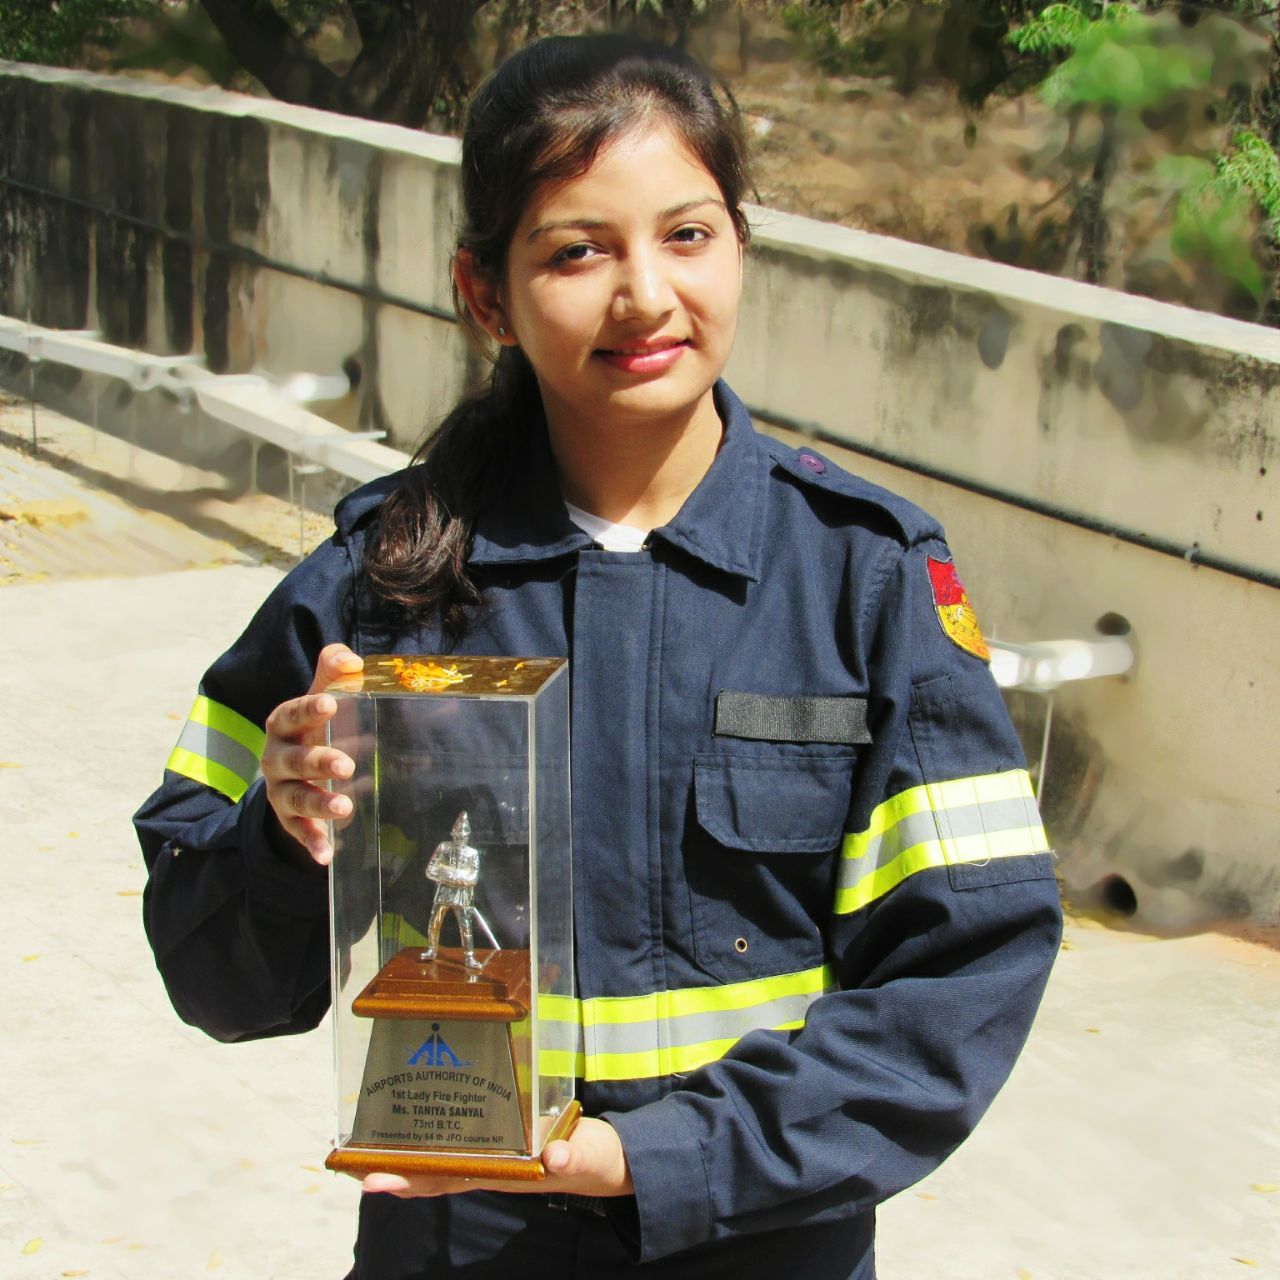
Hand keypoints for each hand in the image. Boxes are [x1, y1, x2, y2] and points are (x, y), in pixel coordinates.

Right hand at [261, 643, 363, 864]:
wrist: (297, 770)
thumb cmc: (317, 726)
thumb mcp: (323, 697)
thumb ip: (335, 672)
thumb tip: (353, 659)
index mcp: (284, 724)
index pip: (291, 713)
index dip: (308, 708)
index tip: (330, 703)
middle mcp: (277, 758)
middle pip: (293, 759)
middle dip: (317, 761)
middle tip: (346, 763)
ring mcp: (281, 791)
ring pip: (294, 797)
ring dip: (318, 803)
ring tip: (344, 806)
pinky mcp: (290, 819)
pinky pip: (299, 832)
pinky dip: (312, 842)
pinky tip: (326, 855)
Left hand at [359, 1117, 633, 1199]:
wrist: (612, 1161)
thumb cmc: (597, 1159)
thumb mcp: (592, 1155)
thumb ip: (577, 1155)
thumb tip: (556, 1157)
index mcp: (506, 1172)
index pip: (448, 1178)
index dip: (409, 1180)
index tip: (371, 1177)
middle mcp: (493, 1166)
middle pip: (433, 1171)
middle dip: (392, 1167)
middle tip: (348, 1160)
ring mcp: (497, 1152)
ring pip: (443, 1156)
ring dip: (408, 1151)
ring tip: (370, 1139)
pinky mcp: (505, 1135)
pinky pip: (463, 1137)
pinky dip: (437, 1130)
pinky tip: (420, 1115)